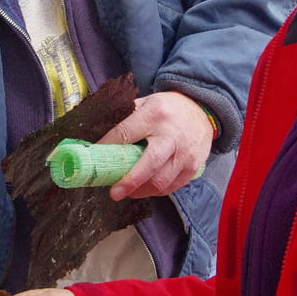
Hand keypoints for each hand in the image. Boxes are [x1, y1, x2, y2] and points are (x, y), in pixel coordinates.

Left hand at [99, 91, 213, 199]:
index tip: (95, 160)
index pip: (125, 134)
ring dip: (140, 190)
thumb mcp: (146, 102)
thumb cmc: (168, 108)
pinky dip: (155, 191)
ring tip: (127, 191)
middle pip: (149, 164)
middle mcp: (171, 135)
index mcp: (154, 114)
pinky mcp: (193, 167)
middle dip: (129, 181)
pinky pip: (171, 187)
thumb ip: (126, 118)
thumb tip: (100, 139)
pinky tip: (145, 188)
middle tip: (114, 193)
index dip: (107, 148)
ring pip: (160, 181)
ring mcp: (185, 153)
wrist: (201, 110)